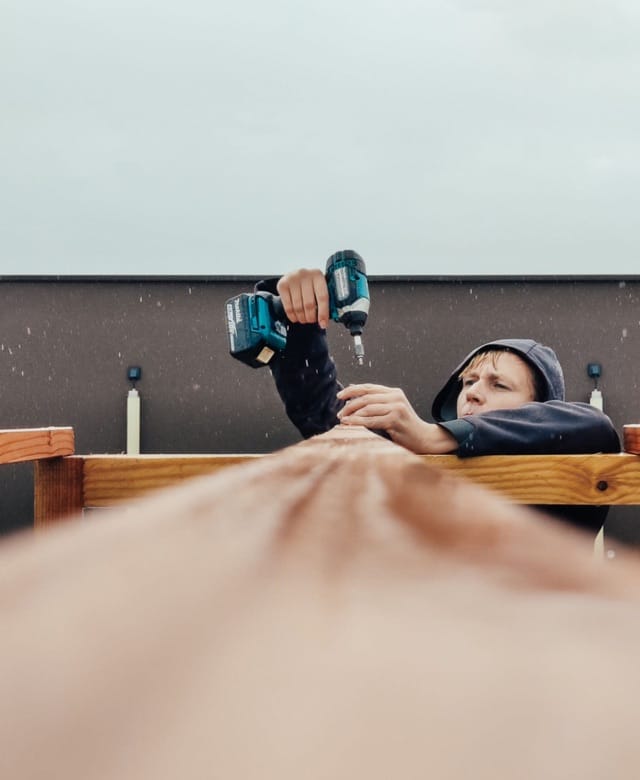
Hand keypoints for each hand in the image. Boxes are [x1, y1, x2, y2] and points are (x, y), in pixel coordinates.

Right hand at [276, 268, 329, 329]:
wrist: (295, 274)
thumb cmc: (309, 283)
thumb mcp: (318, 287)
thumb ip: (322, 300)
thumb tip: (324, 320)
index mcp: (318, 275)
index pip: (322, 297)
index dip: (323, 313)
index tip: (323, 324)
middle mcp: (304, 275)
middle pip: (309, 303)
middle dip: (310, 317)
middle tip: (311, 321)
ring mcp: (292, 279)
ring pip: (298, 306)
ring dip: (301, 317)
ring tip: (303, 319)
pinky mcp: (282, 285)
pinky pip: (288, 306)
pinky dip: (292, 315)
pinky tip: (295, 317)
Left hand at [336, 383, 456, 453]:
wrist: (423, 438)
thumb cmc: (404, 426)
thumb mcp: (392, 409)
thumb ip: (377, 402)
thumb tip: (354, 394)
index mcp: (394, 392)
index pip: (369, 387)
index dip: (352, 390)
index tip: (339, 396)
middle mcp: (395, 397)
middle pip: (366, 397)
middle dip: (349, 405)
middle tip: (340, 413)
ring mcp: (396, 408)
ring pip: (367, 408)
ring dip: (352, 414)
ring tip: (343, 420)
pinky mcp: (395, 420)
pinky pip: (371, 420)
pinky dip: (358, 422)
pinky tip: (349, 424)